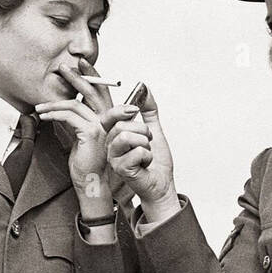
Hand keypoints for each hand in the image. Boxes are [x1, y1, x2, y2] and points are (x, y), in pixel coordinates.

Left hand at [35, 61, 140, 210]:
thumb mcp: (78, 137)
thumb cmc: (84, 163)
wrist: (89, 182)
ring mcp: (100, 125)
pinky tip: (43, 117)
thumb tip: (61, 109)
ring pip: (73, 105)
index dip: (91, 76)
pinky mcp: (90, 132)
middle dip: (76, 76)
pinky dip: (53, 115)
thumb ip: (74, 121)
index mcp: (105, 120)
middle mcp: (106, 120)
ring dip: (53, 104)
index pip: (99, 92)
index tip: (78, 65)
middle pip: (91, 91)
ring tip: (39, 107)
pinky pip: (68, 116)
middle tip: (62, 67)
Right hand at [104, 85, 177, 218]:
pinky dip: (148, 157)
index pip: (110, 116)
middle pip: (122, 125)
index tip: (133, 108)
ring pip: (127, 136)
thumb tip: (145, 88)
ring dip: (145, 144)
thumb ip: (149, 109)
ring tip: (146, 153)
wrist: (161, 184)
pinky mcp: (120, 168)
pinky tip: (145, 164)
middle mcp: (111, 145)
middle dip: (143, 131)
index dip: (120, 109)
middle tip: (147, 142)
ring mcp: (114, 157)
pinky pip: (137, 152)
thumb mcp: (154, 129)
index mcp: (115, 135)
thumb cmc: (155, 162)